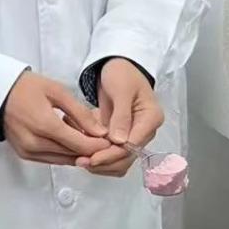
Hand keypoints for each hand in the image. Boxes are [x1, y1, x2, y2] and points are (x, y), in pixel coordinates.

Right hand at [3, 72, 109, 165]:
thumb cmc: (25, 87)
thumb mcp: (57, 91)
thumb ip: (80, 113)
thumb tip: (100, 132)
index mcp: (45, 125)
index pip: (81, 145)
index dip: (99, 145)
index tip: (110, 139)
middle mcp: (35, 143)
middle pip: (74, 155)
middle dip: (90, 148)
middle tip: (99, 136)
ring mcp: (28, 151)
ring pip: (64, 160)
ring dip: (77, 151)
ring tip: (83, 134)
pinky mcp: (25, 155)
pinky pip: (51, 159)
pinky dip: (63, 152)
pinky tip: (66, 138)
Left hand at [76, 59, 163, 176]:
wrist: (116, 67)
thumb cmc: (122, 73)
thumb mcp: (121, 89)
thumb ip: (121, 115)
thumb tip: (120, 142)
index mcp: (151, 119)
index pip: (133, 146)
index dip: (112, 154)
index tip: (92, 158)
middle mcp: (144, 131)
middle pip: (127, 157)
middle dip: (104, 162)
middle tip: (80, 160)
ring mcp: (132, 135)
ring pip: (118, 160)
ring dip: (99, 162)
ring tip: (78, 157)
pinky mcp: (119, 136)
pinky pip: (109, 151)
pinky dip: (96, 153)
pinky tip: (80, 149)